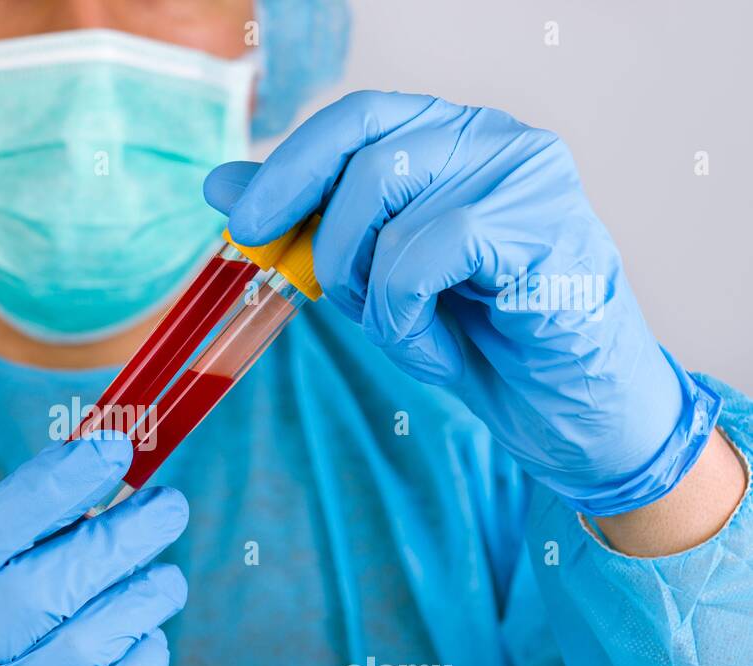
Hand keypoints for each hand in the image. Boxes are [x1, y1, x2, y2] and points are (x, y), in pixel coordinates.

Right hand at [0, 435, 187, 665]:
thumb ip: (18, 544)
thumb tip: (102, 461)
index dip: (44, 491)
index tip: (109, 448)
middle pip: (36, 593)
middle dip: (115, 539)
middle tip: (168, 506)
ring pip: (85, 644)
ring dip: (144, 596)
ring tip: (167, 576)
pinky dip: (145, 650)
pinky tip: (145, 633)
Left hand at [204, 90, 719, 516]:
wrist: (573, 417)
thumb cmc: (482, 341)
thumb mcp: (377, 280)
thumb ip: (311, 226)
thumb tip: (223, 187)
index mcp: (456, 137)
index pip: (357, 118)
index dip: (290, 167)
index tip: (245, 225)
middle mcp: (497, 137)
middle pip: (365, 156)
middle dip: (324, 242)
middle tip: (336, 302)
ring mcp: (527, 176)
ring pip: (386, 203)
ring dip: (370, 293)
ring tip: (409, 335)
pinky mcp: (546, 228)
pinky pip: (422, 258)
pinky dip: (408, 323)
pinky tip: (442, 354)